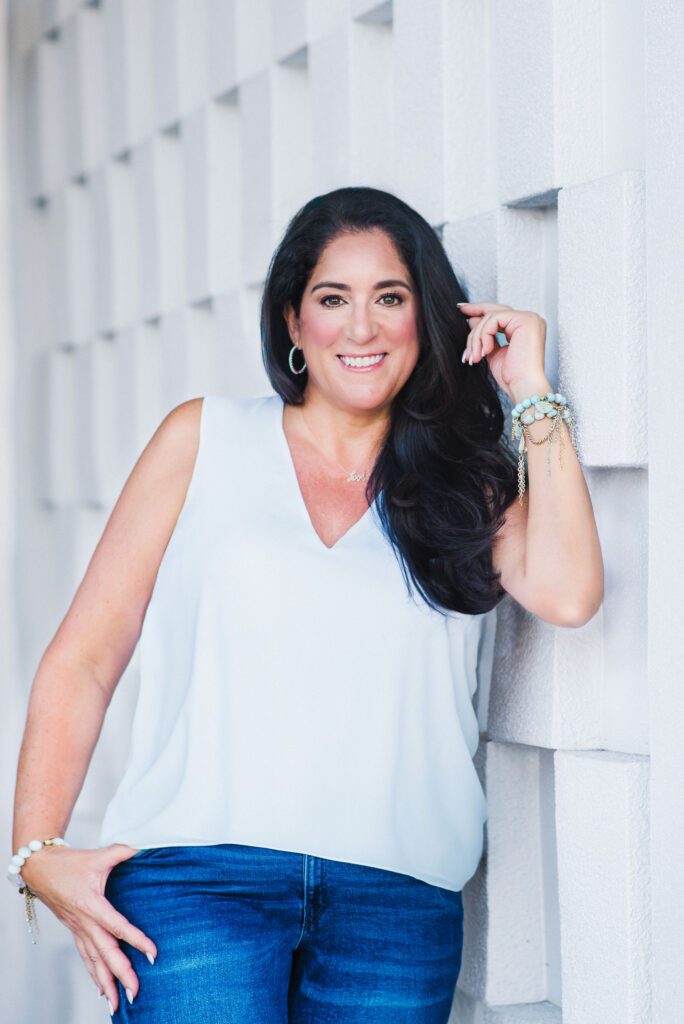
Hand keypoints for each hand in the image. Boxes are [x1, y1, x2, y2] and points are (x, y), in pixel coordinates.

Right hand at [19, 844, 156, 1013]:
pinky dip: (94, 974)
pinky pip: (85, 957)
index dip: (137, 941)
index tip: (153, 954)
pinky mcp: (74, 931)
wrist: (41, 868)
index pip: (118, 928)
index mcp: (92, 905)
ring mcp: (78, 929)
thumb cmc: (70, 862)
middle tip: (136, 993)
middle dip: (121, 975)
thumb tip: (144, 848)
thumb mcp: (99, 855)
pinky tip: (103, 991)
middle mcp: (84, 923)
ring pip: (93, 962)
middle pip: (105, 954)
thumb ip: (123, 852)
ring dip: (107, 984)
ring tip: (119, 1005)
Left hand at [458, 302, 550, 403]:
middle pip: (496, 310)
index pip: (501, 314)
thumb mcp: (493, 352)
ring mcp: (529, 319)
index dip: (482, 311)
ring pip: (491, 316)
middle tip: (461, 309)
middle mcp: (530, 320)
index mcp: (525, 328)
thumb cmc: (512, 376)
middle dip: (476, 310)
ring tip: (474, 355)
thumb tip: (472, 320)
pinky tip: (485, 351)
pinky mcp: (525, 320)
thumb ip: (485, 336)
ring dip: (477, 337)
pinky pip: (494, 319)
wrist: (523, 387)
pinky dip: (484, 335)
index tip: (465, 311)